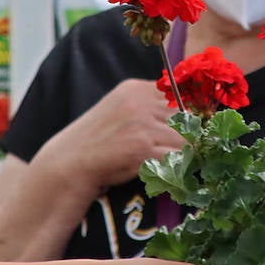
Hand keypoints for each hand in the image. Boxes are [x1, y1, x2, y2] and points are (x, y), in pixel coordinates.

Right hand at [48, 79, 183, 191]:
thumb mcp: (121, 112)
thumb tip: (186, 117)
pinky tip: (178, 175)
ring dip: (190, 154)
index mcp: (136, 88)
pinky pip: (177, 157)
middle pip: (187, 116)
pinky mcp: (142, 147)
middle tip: (196, 153)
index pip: (182, 95)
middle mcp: (140, 101)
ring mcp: (142, 123)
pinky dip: (181, 168)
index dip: (191, 116)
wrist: (68, 164)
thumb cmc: (97, 143)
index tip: (193, 133)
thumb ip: (148, 108)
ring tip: (187, 167)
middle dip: (193, 136)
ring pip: (186, 137)